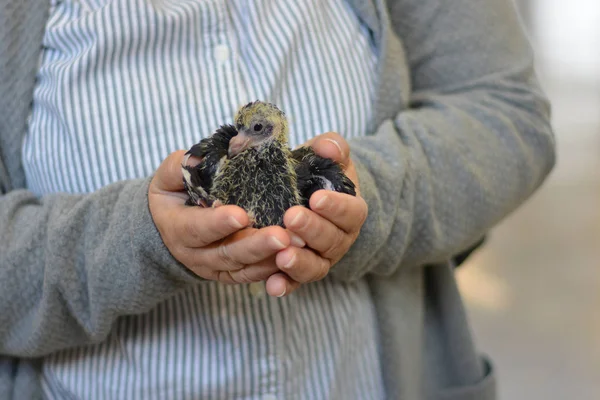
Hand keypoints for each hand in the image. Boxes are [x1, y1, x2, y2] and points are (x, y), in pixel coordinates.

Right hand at [149, 151, 301, 283]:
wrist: (168, 227)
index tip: (242, 215)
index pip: (198, 228)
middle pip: (227, 253)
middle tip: (281, 235)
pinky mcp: (230, 274)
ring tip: (297, 244)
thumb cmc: (174, 195)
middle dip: (255, 245)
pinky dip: (272, 269)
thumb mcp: (168, 178)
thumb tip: (195, 159)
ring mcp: (214, 268)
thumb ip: (179, 168)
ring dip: (270, 257)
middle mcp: (195, 254)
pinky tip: (294, 256)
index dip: (219, 223)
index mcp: (178, 228)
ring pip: (243, 267)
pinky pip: (252, 275)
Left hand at [265, 133, 367, 296]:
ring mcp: (320, 258)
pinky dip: (285, 286)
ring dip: (300, 263)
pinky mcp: (300, 272)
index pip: (352, 211)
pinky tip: (272, 286)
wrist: (310, 196)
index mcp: (350, 211)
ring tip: (282, 256)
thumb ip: (331, 148)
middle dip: (312, 230)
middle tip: (291, 218)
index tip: (317, 198)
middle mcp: (339, 239)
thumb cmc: (319, 175)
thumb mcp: (327, 157)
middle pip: (332, 240)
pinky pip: (295, 283)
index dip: (337, 207)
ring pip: (316, 266)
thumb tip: (329, 147)